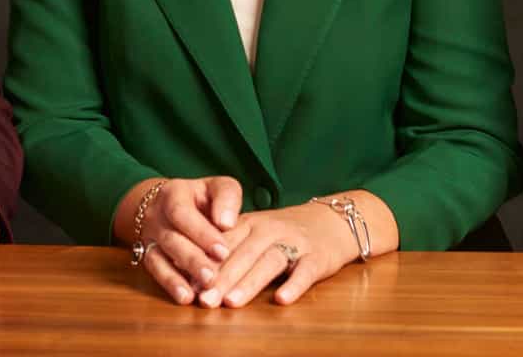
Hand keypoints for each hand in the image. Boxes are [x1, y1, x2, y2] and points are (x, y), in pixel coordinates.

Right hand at [118, 176, 242, 304]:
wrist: (169, 205)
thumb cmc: (203, 198)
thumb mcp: (218, 188)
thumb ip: (227, 198)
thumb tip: (228, 223)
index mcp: (174, 193)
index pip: (182, 213)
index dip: (201, 233)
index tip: (222, 250)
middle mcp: (157, 215)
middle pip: (171, 238)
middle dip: (193, 259)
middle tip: (212, 276)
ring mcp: (150, 237)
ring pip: (160, 257)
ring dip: (180, 276)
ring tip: (201, 289)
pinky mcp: (148, 255)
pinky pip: (155, 271)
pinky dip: (170, 285)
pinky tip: (185, 297)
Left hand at [197, 201, 358, 307]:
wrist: (334, 220)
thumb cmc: (286, 232)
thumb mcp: (257, 231)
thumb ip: (231, 250)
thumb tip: (196, 279)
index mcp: (252, 224)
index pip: (225, 243)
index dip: (206, 264)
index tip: (188, 285)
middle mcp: (271, 230)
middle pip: (243, 254)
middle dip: (222, 278)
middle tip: (204, 300)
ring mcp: (295, 242)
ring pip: (270, 261)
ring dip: (249, 282)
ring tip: (232, 302)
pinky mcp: (318, 256)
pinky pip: (305, 271)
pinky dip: (294, 284)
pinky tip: (281, 299)